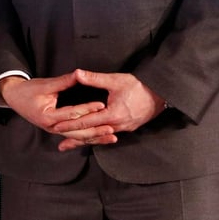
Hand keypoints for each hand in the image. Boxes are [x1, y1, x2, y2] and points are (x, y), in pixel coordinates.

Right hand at [0, 72, 115, 149]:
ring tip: (111, 137)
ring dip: (95, 138)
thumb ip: (64, 81)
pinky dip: (88, 137)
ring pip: (78, 137)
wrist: (14, 98)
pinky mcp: (57, 130)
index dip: (87, 109)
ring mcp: (54, 130)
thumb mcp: (45, 84)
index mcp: (48, 117)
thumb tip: (79, 74)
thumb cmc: (27, 91)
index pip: (71, 114)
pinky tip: (100, 139)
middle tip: (112, 128)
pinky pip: (75, 136)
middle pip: (77, 132)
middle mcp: (52, 127)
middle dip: (96, 131)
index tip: (101, 105)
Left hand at [51, 68, 165, 151]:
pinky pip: (108, 135)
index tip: (57, 126)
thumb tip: (77, 73)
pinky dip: (97, 137)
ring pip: (100, 137)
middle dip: (75, 139)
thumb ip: (95, 78)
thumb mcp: (115, 80)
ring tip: (71, 145)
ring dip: (85, 141)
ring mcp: (124, 128)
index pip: (86, 121)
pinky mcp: (128, 128)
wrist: (161, 94)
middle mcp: (118, 125)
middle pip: (92, 134)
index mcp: (113, 114)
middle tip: (60, 145)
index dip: (70, 124)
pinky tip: (90, 139)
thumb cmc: (138, 85)